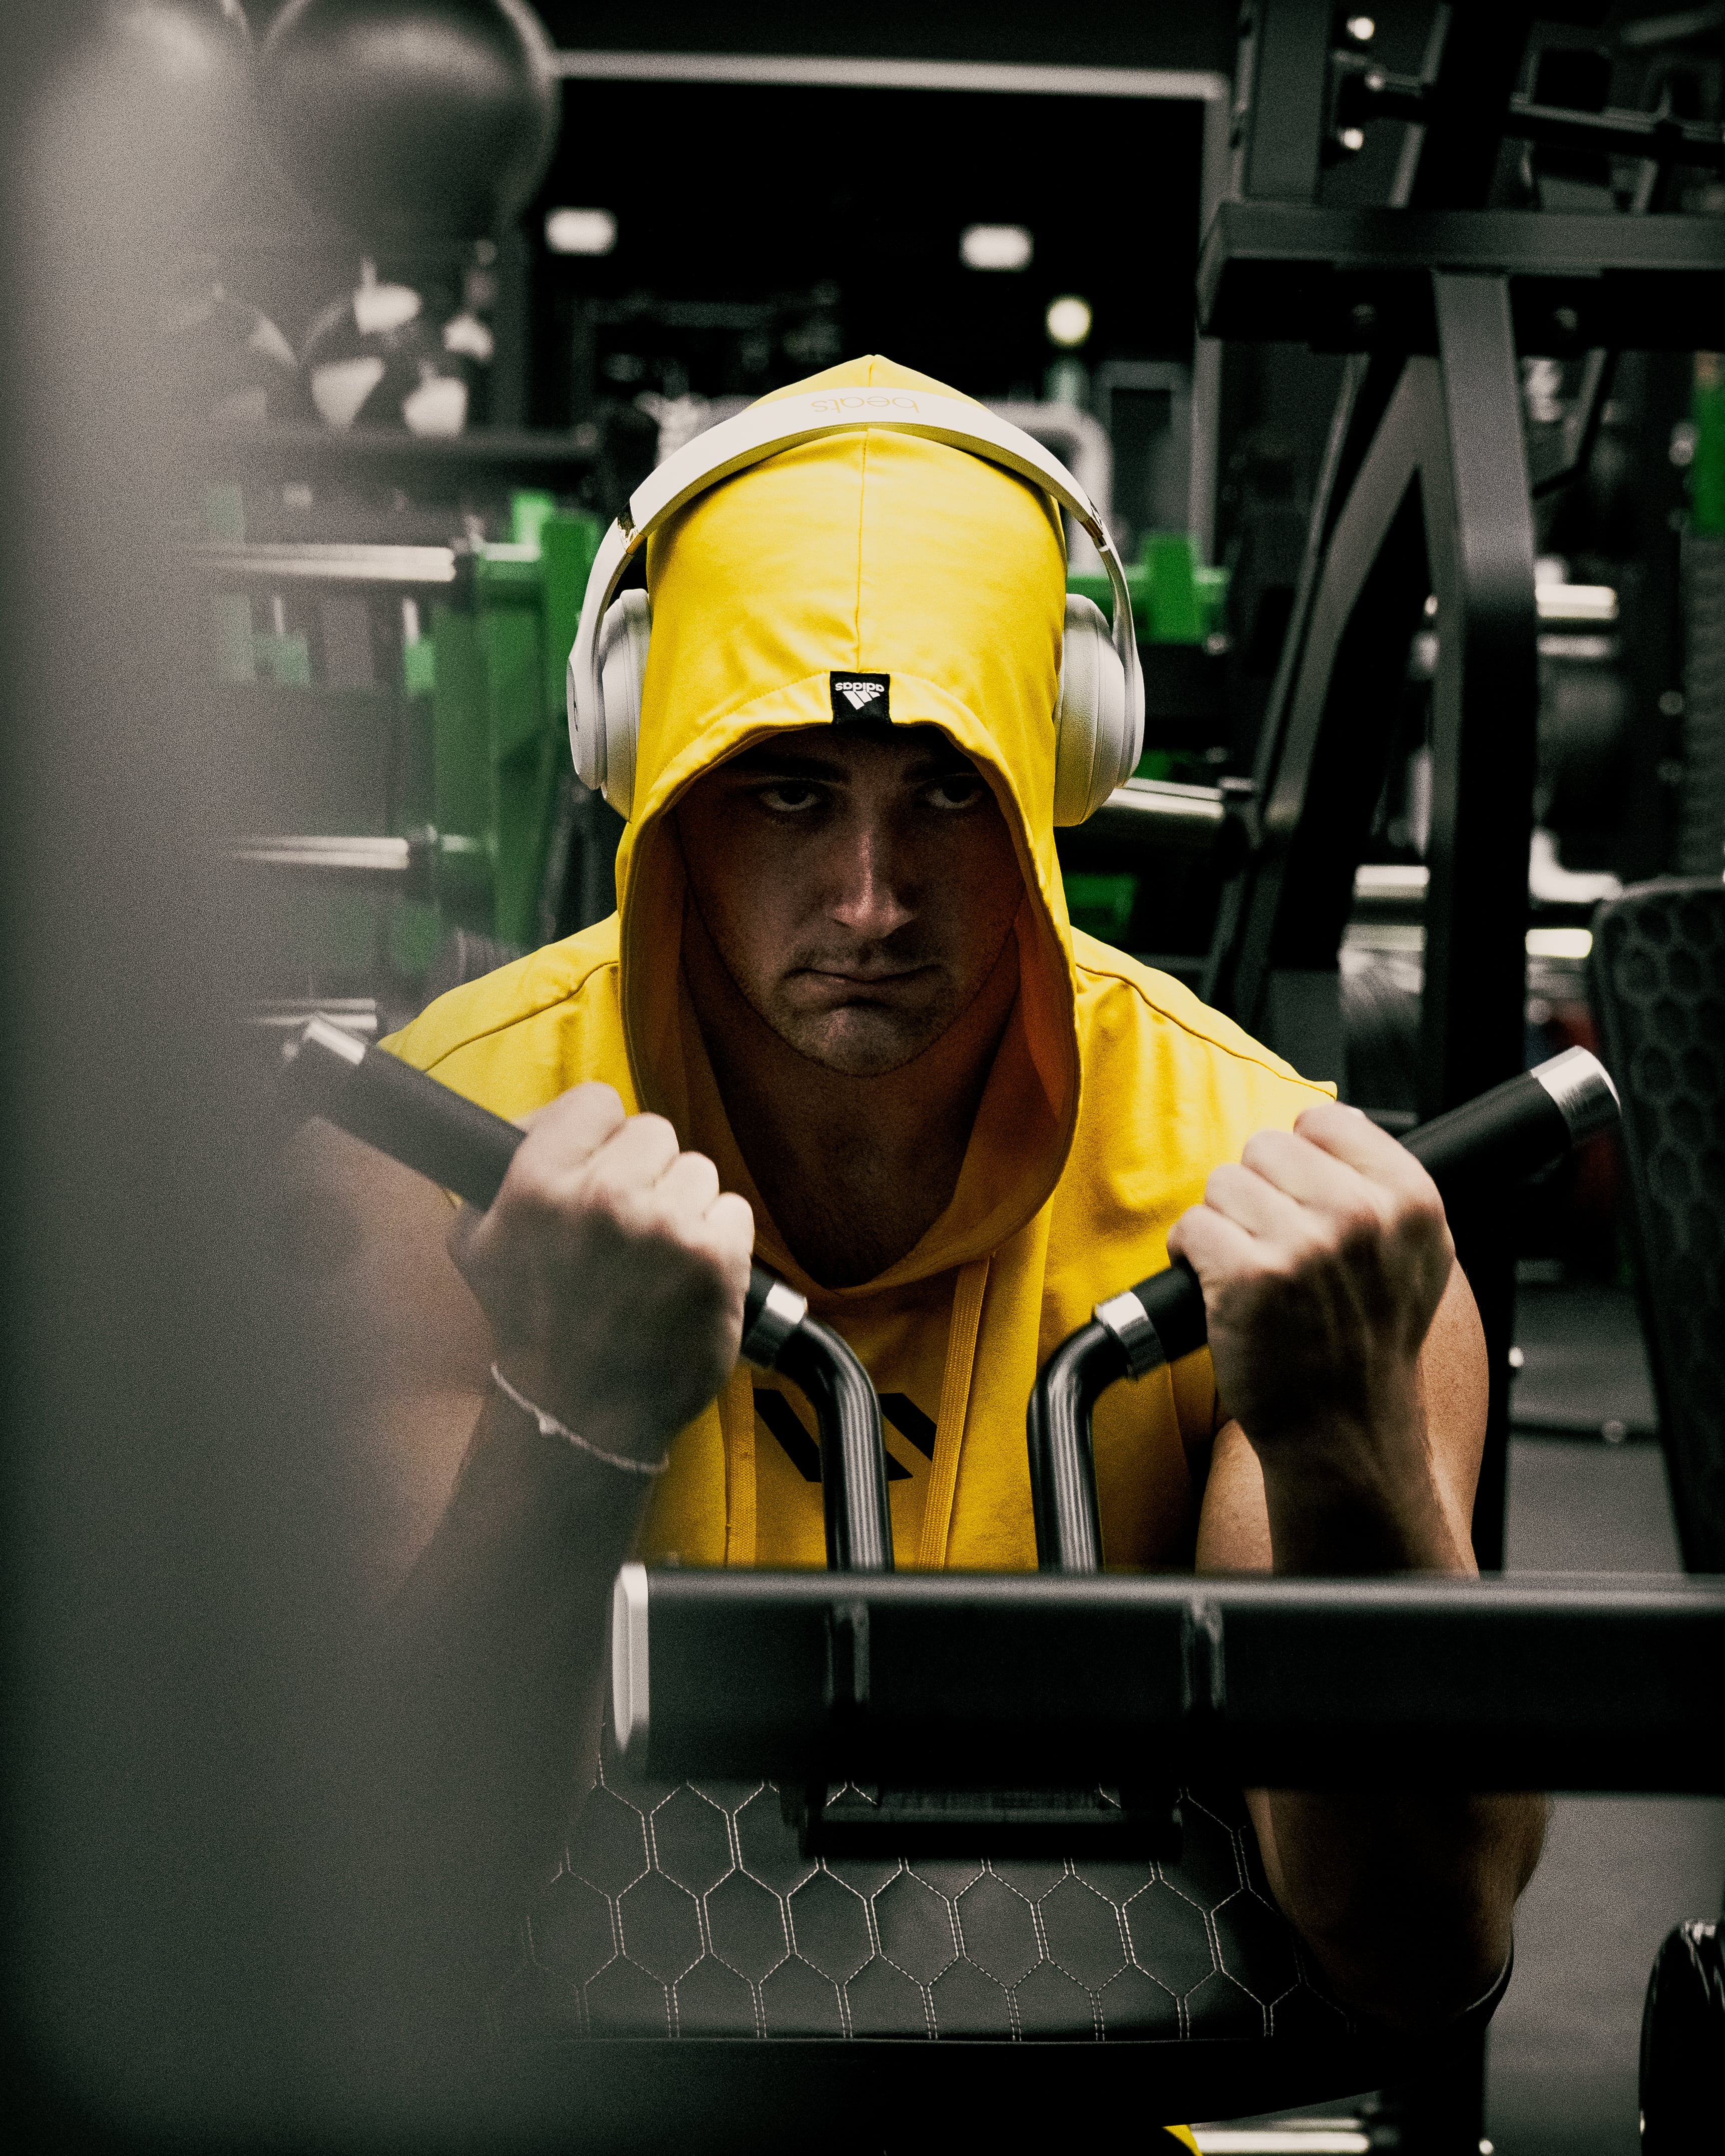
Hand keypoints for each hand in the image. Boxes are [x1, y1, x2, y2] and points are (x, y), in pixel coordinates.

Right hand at [448, 1083, 753, 1466]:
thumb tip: (531, 1124)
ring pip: (699, 1171)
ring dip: (684, 1207)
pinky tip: (690, 1275)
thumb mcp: (478, 1244)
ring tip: (657, 1257)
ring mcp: (666, 1228)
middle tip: (630, 1224)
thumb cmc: (534, 1327)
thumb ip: (494, 1175)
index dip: (600, 1134)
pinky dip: (719, 1241)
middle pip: (655, 1133)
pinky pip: (733, 1211)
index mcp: (540, 1183)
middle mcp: (604, 1197)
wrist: (583, 1412)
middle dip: (646, 1173)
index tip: (600, 1166)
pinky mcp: (717, 1260)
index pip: (596, 1102)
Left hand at [1165, 1101, 1452, 1460]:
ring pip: (1223, 1184)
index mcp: (1409, 1201)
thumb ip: (1381, 1185)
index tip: (1301, 1202)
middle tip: (1276, 1248)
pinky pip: (1192, 1226)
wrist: (1345, 1432)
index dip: (1299, 1161)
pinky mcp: (1248, 1277)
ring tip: (1252, 1273)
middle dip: (1258, 1193)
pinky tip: (1219, 1288)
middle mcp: (1361, 1216)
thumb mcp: (1413, 1256)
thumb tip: (1330, 1121)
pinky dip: (1190, 1255)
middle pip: (1265, 1147)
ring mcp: (1304, 1245)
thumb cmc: (1367, 1347)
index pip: (1326, 1120)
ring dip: (1224, 1225)